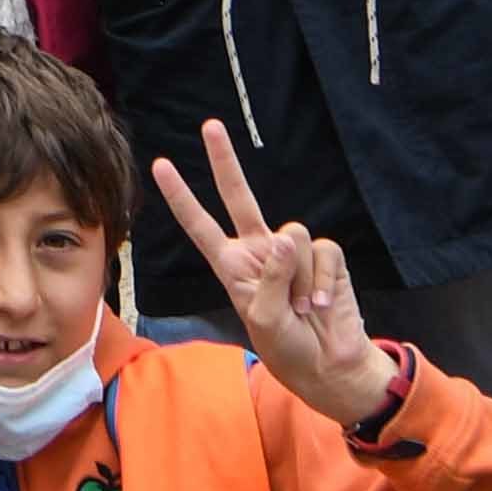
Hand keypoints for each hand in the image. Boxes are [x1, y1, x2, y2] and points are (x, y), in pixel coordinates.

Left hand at [144, 121, 388, 422]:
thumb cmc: (288, 347)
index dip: (182, 198)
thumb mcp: (265, 319)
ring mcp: (292, 252)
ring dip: (298, 277)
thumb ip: (271, 278)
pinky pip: (322, 251)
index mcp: (232, 266)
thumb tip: (285, 238)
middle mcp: (260, 251)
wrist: (330, 364)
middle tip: (210, 126)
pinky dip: (321, 279)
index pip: (201, 226)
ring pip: (292, 236)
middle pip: (240, 197)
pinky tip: (321, 303)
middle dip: (225, 162)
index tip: (162, 166)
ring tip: (302, 307)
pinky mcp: (325, 256)